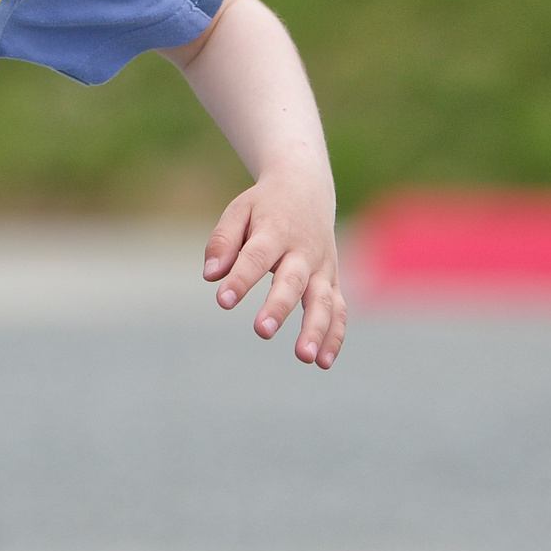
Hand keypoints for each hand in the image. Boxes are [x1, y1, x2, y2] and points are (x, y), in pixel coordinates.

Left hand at [202, 168, 345, 367]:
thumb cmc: (265, 206)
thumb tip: (211, 276)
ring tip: (305, 357)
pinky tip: (323, 362)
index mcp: (276, 230)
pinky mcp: (332, 281)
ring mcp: (322, 267)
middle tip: (261, 330)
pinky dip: (335, 335)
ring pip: (324, 300)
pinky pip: (339, 309)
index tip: (223, 299)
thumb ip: (223, 241)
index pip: (256, 256)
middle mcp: (304, 251)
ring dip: (316, 329)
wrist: (307, 188)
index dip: (241, 278)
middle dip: (279, 306)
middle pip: (292, 281)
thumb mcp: (239, 210)